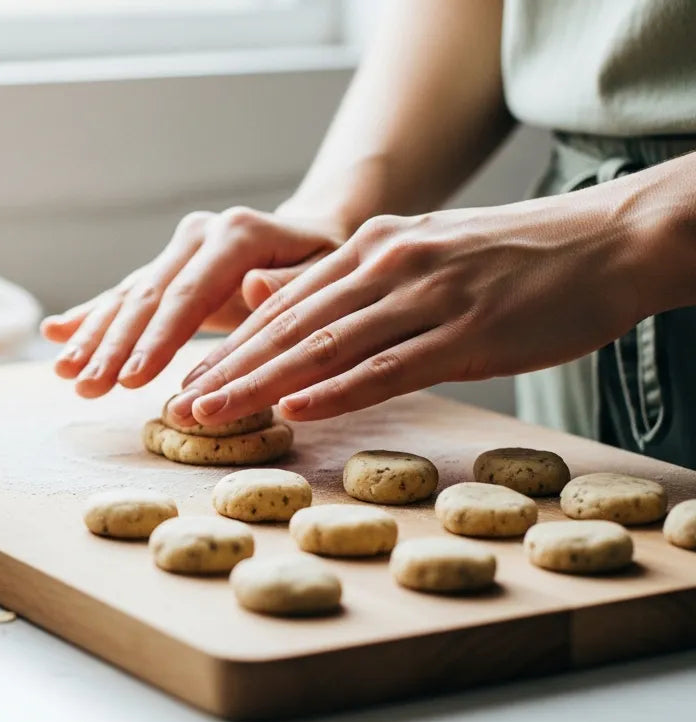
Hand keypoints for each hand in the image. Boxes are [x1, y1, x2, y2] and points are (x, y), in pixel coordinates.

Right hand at [41, 208, 345, 398]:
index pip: (187, 294)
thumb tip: (253, 287)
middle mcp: (199, 234)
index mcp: (237, 234)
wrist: (316, 235)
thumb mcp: (328, 273)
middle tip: (87, 387)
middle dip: (113, 347)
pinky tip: (54, 332)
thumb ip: (292, 283)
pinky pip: (123, 294)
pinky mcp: (165, 268)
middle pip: (147, 298)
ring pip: (127, 298)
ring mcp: (177, 249)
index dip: (155, 340)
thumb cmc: (329, 266)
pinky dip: (89, 316)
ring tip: (65, 374)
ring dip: (93, 338)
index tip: (130, 380)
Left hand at [167, 195, 656, 425]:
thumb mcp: (414, 253)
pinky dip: (339, 389)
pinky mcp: (468, 331)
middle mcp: (387, 265)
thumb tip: (256, 292)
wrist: (608, 241)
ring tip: (212, 415)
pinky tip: (297, 409)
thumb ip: (338, 280)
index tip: (187, 383)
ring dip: (262, 384)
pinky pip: (391, 366)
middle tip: (178, 410)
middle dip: (227, 370)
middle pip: (289, 327)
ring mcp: (426, 296)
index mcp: (370, 248)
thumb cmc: (509, 259)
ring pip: (325, 347)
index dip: (229, 348)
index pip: (282, 306)